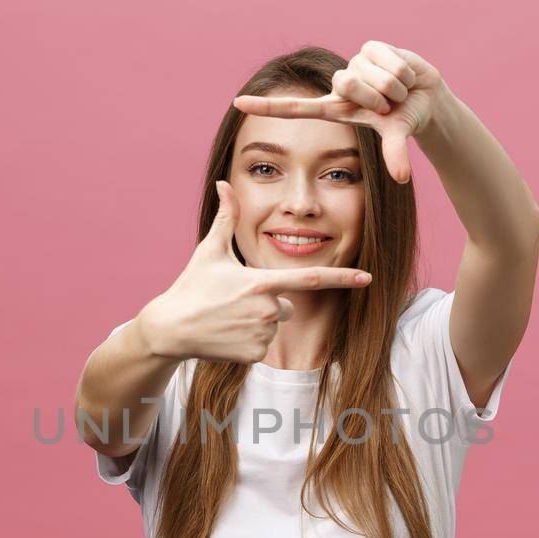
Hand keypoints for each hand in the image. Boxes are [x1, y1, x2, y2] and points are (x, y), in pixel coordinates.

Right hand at [139, 180, 372, 363]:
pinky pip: (263, 344)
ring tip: (228, 317)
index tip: (368, 278)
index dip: (342, 278)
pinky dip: (249, 341)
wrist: (170, 329)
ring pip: (274, 325)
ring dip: (258, 322)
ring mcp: (261, 334)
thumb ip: (226, 217)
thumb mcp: (209, 251)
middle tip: (236, 301)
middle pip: (286, 304)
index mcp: (260, 282)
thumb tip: (224, 183)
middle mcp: (266, 309)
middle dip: (269, 302)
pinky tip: (227, 334)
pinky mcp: (254, 354)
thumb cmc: (192, 287)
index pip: (310, 279)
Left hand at [232, 41, 445, 184]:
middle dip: (378, 97)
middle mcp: (339, 85)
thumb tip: (402, 177)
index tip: (237, 103)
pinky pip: (389, 61)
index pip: (295, 108)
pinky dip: (403, 72)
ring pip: (372, 74)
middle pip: (349, 83)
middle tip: (389, 104)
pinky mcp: (370, 47)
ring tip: (398, 91)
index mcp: (335, 108)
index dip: (268, 106)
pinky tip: (404, 74)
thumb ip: (395, 153)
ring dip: (394, 87)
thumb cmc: (404, 118)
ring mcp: (353, 64)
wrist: (426, 97)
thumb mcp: (397, 135)